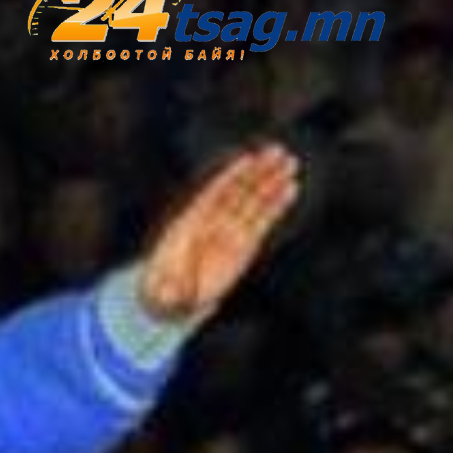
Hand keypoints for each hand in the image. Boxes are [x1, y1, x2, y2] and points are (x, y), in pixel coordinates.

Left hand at [140, 143, 300, 321]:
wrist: (172, 298)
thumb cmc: (162, 293)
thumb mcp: (164, 293)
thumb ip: (174, 289)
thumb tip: (182, 290)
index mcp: (188, 226)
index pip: (212, 195)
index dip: (229, 177)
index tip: (247, 160)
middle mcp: (209, 224)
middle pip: (236, 192)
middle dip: (256, 172)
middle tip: (277, 153)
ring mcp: (227, 232)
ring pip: (251, 202)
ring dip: (270, 183)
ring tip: (290, 165)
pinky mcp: (242, 244)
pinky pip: (261, 220)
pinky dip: (275, 205)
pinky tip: (290, 189)